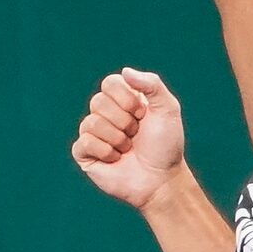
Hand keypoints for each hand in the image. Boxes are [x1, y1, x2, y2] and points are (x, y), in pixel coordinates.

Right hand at [72, 69, 188, 211]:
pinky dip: (105, 152)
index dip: (127, 99)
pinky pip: (84, 142)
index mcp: (122, 99)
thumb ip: (151, 83)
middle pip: (98, 102)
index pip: (109, 83)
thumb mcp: (168, 108)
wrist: (161, 179)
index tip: (143, 114)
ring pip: (92, 123)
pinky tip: (116, 159)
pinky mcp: (85, 154)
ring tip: (128, 149)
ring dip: (117, 139)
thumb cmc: (166, 145)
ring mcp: (93, 134)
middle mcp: (105, 113)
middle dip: (124, 122)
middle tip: (136, 135)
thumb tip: (125, 72)